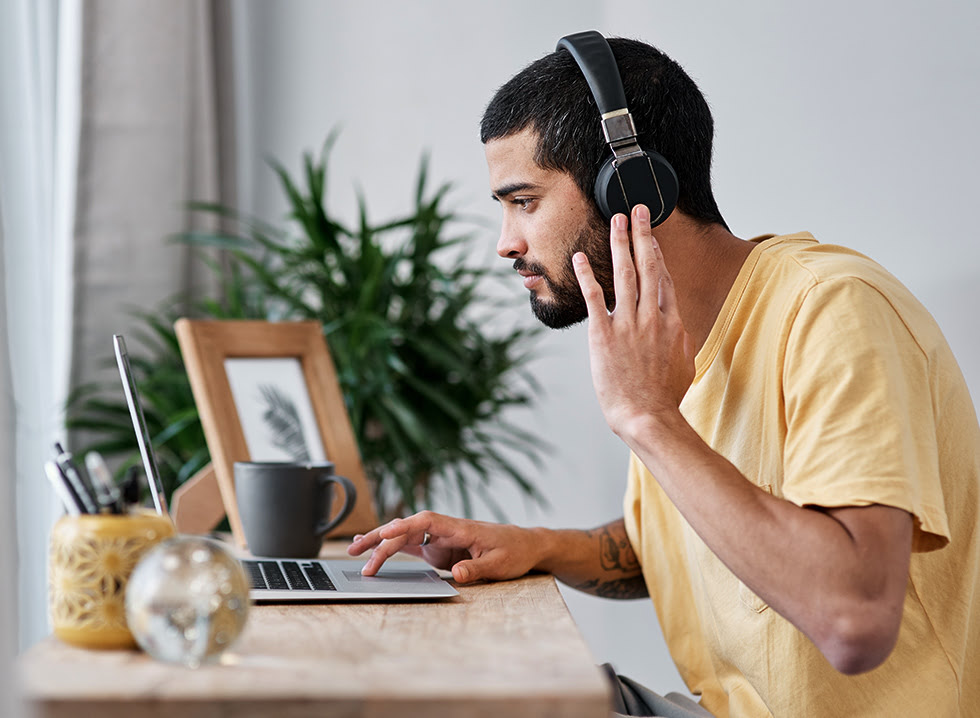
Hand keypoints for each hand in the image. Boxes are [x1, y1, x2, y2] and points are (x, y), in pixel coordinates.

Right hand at [346, 511, 541, 583]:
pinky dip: (393, 548)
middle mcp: (445, 529)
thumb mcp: (499, 564)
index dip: (403, 527)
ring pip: (404, 536)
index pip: (425, 522)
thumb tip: (455, 574)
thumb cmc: (514, 551)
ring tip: (354, 551)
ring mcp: (440, 539)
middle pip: (407, 528)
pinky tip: (375, 552)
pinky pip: (411, 546)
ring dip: (381, 543)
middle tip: (355, 550)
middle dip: (380, 537)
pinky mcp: (439, 549)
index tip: (385, 535)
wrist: (525, 545)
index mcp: (459, 528)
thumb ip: (476, 569)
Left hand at [572, 204, 695, 439]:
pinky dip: (586, 275)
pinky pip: (594, 297)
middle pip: (647, 266)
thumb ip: (680, 339)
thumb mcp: (684, 363)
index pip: (663, 278)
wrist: (648, 416)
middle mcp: (652, 316)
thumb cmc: (665, 397)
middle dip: (641, 234)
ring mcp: (628, 324)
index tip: (651, 236)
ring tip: (615, 220)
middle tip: (636, 209)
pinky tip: (579, 258)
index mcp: (672, 322)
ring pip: (624, 273)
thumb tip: (678, 328)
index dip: (656, 253)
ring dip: (619, 243)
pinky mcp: (604, 334)